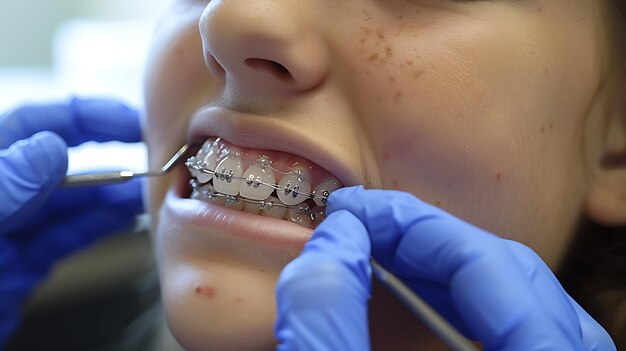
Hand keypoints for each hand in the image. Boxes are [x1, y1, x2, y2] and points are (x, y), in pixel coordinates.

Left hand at [0, 98, 143, 346]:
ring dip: (109, 195)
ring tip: (144, 192)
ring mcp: (7, 232)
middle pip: (57, 164)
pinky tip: (122, 218)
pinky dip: (96, 227)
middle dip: (105, 156)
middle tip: (146, 156)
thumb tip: (49, 148)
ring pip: (67, 203)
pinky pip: (65, 239)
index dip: (84, 116)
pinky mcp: (21, 266)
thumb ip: (3, 184)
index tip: (126, 120)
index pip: (32, 124)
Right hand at [275, 186, 615, 350]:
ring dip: (440, 262)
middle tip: (359, 224)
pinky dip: (456, 299)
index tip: (352, 214)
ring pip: (517, 297)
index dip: (414, 227)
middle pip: (511, 272)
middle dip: (424, 236)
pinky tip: (409, 294)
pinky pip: (511, 325)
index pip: (492, 268)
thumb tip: (327, 250)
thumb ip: (332, 325)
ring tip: (381, 250)